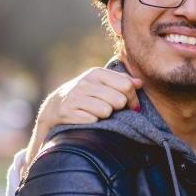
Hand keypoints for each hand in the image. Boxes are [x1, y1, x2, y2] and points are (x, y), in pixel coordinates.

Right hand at [22, 67, 141, 173]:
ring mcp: (75, 97)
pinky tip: (87, 117)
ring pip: (106, 111)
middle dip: (119, 108)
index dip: (133, 98)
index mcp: (96, 73)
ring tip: (98, 112)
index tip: (132, 105)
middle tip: (113, 109)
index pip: (126, 85)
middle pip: (119, 100)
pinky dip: (93, 122)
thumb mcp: (102, 83)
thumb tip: (140, 83)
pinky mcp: (67, 112)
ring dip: (106, 115)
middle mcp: (85, 83)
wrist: (56, 105)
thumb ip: (122, 81)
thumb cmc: (87, 94)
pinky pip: (93, 120)